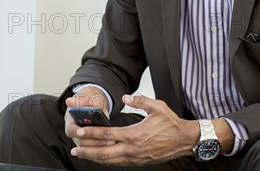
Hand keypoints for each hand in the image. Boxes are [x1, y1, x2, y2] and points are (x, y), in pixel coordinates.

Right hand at [64, 86, 113, 147]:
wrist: (93, 100)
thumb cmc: (88, 98)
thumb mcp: (88, 95)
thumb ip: (89, 101)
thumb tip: (95, 105)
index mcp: (70, 120)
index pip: (71, 130)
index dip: (77, 132)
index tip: (82, 131)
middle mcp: (75, 131)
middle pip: (81, 141)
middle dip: (94, 141)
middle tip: (106, 137)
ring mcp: (82, 138)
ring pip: (89, 147)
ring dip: (100, 145)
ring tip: (113, 141)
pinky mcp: (91, 141)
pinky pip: (95, 148)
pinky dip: (103, 146)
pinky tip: (113, 143)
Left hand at [70, 94, 199, 165]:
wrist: (184, 140)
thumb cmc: (171, 124)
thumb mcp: (157, 107)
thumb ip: (140, 100)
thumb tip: (126, 96)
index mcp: (135, 135)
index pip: (107, 136)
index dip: (92, 134)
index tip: (81, 132)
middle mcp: (133, 149)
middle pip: (104, 153)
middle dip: (87, 151)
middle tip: (75, 149)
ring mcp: (135, 157)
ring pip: (110, 161)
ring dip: (94, 158)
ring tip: (82, 155)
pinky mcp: (139, 161)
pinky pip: (118, 163)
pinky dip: (106, 161)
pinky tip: (100, 158)